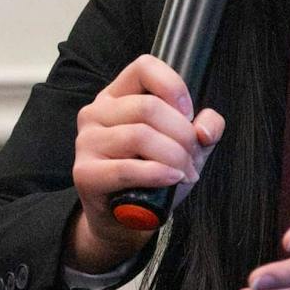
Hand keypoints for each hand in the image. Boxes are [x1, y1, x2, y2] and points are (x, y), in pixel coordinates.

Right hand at [65, 54, 224, 272]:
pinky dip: (157, 174)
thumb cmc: (152, 178)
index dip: (173, 87)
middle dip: (182, 135)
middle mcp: (96, 113)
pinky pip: (127, 168)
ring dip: (173, 158)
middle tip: (192, 159)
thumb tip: (205, 128)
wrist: (125, 222)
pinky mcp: (85, 173)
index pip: (144, 67)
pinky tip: (171, 180)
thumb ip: (203, 128)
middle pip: (148, 107)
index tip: (188, 114)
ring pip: (139, 135)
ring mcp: (86, 142)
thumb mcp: (184, 147)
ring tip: (183, 174)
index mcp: (117, 97)